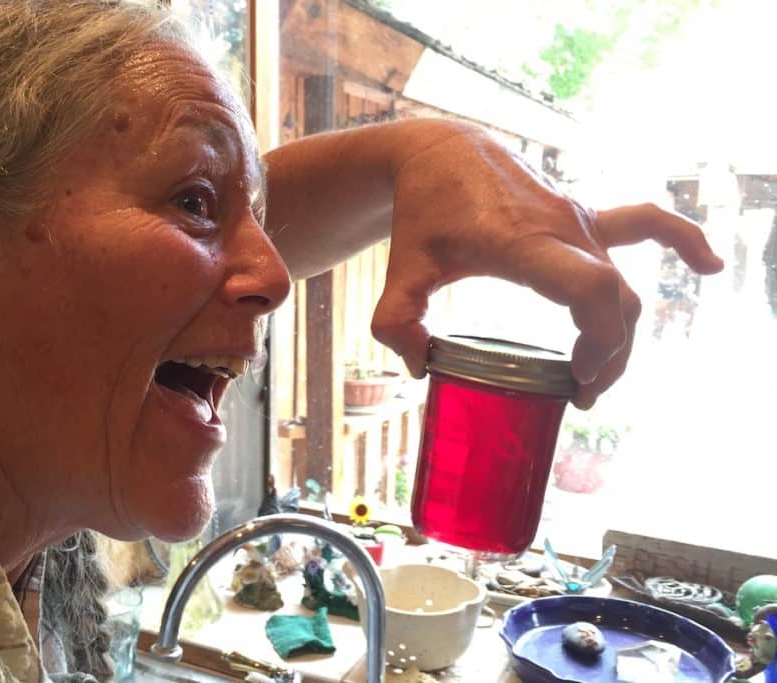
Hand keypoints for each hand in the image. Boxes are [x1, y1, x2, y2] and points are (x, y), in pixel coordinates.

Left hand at [370, 126, 722, 408]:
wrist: (442, 152)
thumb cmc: (423, 212)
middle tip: (580, 393)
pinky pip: (645, 225)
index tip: (579, 377)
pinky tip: (709, 266)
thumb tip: (420, 368)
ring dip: (623, 330)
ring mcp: (579, 220)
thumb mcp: (399, 269)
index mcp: (521, 243)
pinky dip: (682, 242)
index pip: (590, 288)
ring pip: (626, 281)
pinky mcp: (585, 216)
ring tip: (600, 371)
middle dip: (609, 355)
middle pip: (614, 299)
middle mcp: (562, 229)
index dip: (601, 339)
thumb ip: (395, 322)